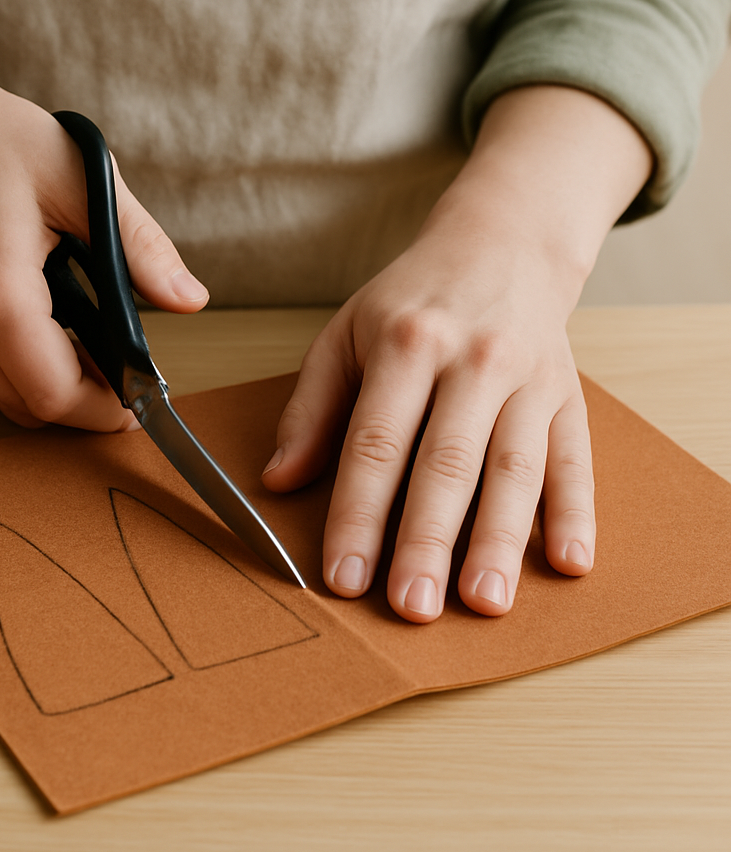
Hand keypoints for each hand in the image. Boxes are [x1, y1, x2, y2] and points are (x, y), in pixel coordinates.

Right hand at [0, 72, 207, 429]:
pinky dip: (14, 365)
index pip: (55, 393)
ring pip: (0, 395)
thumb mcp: (83, 179)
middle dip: (82, 400)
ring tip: (88, 344)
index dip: (103, 410)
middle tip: (122, 372)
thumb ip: (141, 247)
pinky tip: (43, 325)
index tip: (139, 400)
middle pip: (28, 406)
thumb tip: (190, 299)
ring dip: (48, 384)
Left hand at [263, 87, 652, 620]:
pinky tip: (569, 564)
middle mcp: (471, 362)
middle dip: (427, 541)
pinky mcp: (567, 396)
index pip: (375, 444)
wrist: (502, 244)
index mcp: (406, 344)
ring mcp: (526, 379)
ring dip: (500, 540)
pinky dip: (575, 513)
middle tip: (412, 607)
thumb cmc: (413, 298)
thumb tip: (277, 480)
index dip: (358, 514)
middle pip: (446, 463)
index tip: (343, 576)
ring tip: (485, 602)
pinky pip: (575, 459)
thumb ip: (311, 407)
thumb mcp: (345, 334)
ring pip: (514, 468)